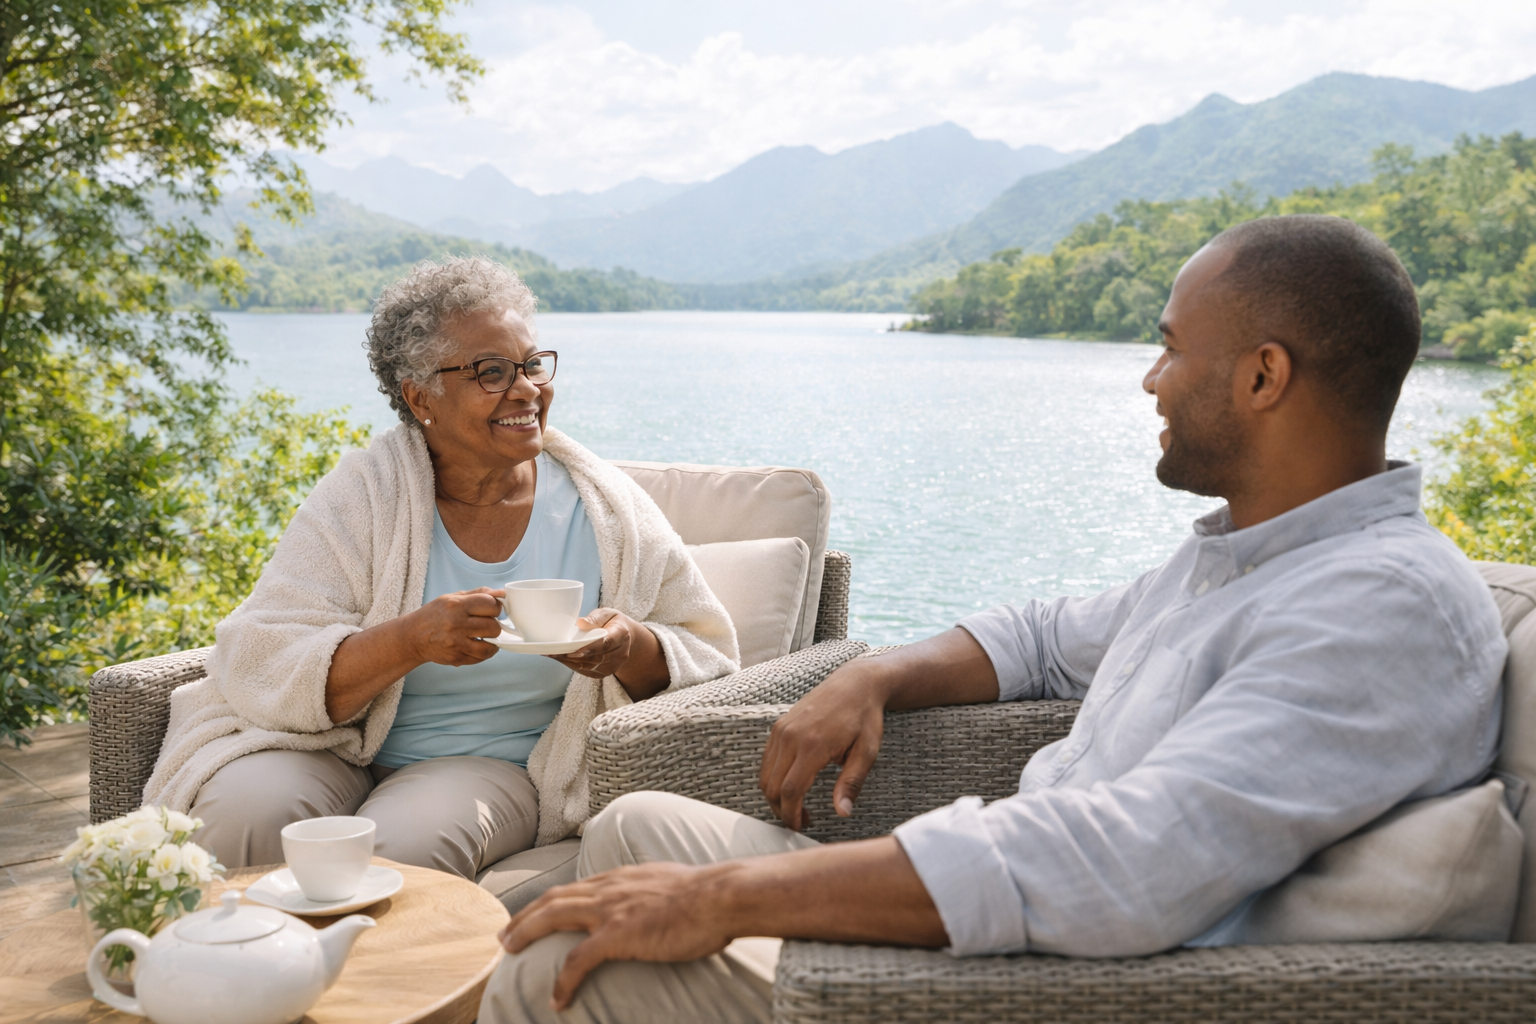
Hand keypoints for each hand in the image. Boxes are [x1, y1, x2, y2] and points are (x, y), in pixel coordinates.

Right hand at [407, 588, 504, 666]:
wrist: (413, 637)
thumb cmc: (435, 615)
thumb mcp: (453, 597)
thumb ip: (478, 594)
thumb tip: (501, 593)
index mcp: (456, 605)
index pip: (490, 605)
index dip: (496, 607)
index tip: (492, 610)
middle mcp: (456, 624)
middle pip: (493, 627)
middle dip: (494, 625)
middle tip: (487, 624)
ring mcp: (456, 643)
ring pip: (490, 647)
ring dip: (491, 642)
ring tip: (485, 637)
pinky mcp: (456, 658)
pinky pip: (480, 658)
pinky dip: (483, 652)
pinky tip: (477, 645)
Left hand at [498, 863, 729, 1010]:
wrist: (722, 896)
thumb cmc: (710, 896)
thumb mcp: (675, 885)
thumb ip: (658, 894)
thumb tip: (662, 905)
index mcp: (623, 878)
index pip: (577, 887)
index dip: (551, 900)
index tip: (536, 912)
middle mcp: (610, 888)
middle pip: (554, 899)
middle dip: (525, 915)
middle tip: (506, 934)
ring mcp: (611, 910)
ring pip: (553, 918)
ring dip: (526, 934)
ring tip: (509, 953)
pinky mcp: (618, 934)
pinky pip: (577, 961)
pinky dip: (562, 980)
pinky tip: (556, 1000)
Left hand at [549, 608, 664, 689]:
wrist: (626, 637)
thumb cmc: (612, 622)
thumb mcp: (606, 613)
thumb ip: (594, 618)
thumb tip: (580, 623)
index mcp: (621, 634)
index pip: (606, 643)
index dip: (589, 648)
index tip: (573, 651)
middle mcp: (621, 653)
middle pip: (597, 658)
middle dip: (574, 657)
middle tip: (554, 652)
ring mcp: (614, 665)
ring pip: (590, 667)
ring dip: (570, 662)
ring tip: (553, 654)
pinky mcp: (606, 673)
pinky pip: (588, 672)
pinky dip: (573, 666)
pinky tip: (561, 659)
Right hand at [759, 657, 891, 830]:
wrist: (855, 684)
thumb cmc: (865, 718)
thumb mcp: (867, 752)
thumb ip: (851, 783)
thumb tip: (842, 813)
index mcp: (813, 744)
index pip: (791, 790)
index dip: (791, 814)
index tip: (800, 828)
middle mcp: (791, 736)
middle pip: (772, 786)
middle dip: (782, 810)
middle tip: (801, 822)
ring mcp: (781, 729)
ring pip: (765, 775)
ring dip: (775, 796)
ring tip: (797, 807)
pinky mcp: (779, 726)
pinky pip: (767, 760)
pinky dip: (773, 779)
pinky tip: (791, 786)